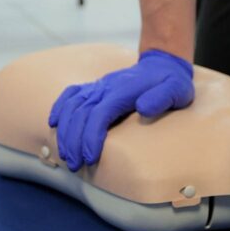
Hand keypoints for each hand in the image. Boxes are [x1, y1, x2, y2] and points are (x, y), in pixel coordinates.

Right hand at [48, 50, 194, 170]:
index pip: (100, 114)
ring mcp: (98, 86)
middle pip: (81, 113)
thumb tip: (143, 108)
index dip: (92, 137)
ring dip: (65, 132)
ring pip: (72, 106)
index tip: (91, 158)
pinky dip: (59, 108)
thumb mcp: (176, 89)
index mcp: (123, 91)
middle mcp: (106, 87)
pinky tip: (53, 124)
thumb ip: (161, 97)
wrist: (163, 64)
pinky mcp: (94, 87)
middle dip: (74, 141)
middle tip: (75, 165)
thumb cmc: (171, 83)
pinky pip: (70, 94)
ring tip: (65, 155)